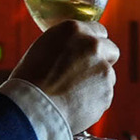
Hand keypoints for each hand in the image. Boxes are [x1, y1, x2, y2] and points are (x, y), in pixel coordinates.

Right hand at [8, 20, 117, 139]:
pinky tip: (75, 106)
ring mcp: (103, 69)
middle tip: (87, 74)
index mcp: (73, 30)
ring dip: (97, 84)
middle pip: (111, 50)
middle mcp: (92, 45)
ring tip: (72, 95)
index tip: (88, 54)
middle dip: (103, 61)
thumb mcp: (42, 50)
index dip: (93, 44)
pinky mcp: (107, 92)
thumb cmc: (28, 82)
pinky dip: (94, 102)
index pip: (98, 30)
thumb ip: (65, 46)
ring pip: (108, 76)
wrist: (32, 109)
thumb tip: (74, 51)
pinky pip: (104, 96)